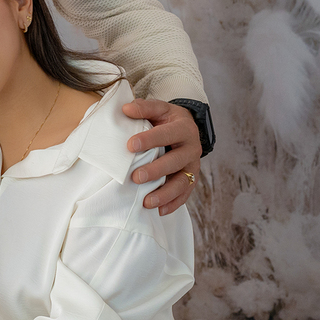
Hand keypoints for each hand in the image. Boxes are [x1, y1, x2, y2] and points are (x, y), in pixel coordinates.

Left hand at [121, 99, 201, 215]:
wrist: (185, 128)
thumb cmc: (167, 119)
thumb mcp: (159, 109)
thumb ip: (144, 108)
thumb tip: (126, 109)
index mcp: (184, 128)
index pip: (167, 134)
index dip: (150, 139)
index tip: (130, 146)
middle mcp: (192, 148)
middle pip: (175, 161)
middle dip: (156, 170)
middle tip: (136, 177)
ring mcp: (193, 166)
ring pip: (182, 182)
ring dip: (165, 194)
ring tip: (146, 202)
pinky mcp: (192, 179)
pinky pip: (185, 194)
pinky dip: (173, 204)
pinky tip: (159, 211)